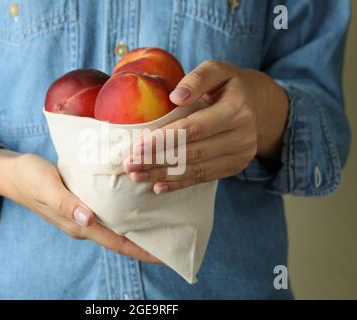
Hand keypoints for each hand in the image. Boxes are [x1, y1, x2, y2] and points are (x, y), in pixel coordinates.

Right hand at [0, 145, 159, 262]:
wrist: (12, 172)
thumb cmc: (28, 178)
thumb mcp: (46, 187)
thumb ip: (66, 204)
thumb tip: (89, 220)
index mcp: (78, 224)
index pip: (116, 242)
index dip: (141, 250)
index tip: (165, 254)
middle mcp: (84, 223)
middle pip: (121, 238)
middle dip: (145, 242)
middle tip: (173, 237)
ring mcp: (83, 215)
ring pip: (116, 226)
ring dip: (138, 228)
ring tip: (163, 222)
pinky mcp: (81, 203)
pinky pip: (109, 212)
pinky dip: (125, 212)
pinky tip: (138, 203)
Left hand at [123, 61, 288, 192]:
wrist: (258, 104)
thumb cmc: (228, 85)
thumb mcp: (217, 70)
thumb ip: (197, 79)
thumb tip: (176, 96)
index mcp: (236, 109)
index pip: (194, 128)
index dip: (164, 139)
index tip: (137, 146)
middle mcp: (242, 136)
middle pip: (192, 152)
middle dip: (157, 160)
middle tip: (129, 165)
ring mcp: (241, 155)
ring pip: (196, 169)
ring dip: (163, 175)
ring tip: (136, 176)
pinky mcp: (235, 167)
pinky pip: (204, 179)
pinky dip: (179, 184)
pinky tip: (158, 187)